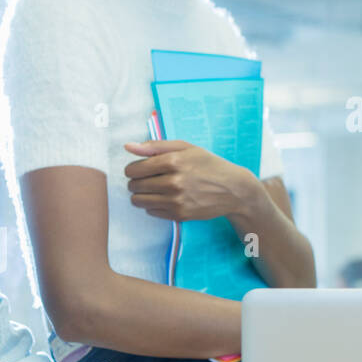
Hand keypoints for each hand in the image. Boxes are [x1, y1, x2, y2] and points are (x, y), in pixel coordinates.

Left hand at [124, 140, 254, 221]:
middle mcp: (173, 182)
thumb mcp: (185, 147)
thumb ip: (154, 146)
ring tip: (153, 189)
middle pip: (134, 186)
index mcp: (173, 161)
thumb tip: (128, 147)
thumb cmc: (208, 164)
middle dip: (136, 182)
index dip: (132, 170)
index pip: (134, 169)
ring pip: (139, 201)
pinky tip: (165, 198)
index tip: (138, 170)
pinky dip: (153, 206)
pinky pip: (151, 212)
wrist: (233, 189)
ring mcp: (176, 201)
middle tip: (147, 180)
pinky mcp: (179, 215)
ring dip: (141, 195)